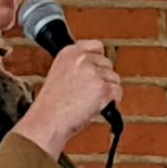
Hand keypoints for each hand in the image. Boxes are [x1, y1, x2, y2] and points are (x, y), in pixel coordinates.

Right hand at [13, 40, 122, 156]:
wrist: (48, 121)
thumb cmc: (51, 105)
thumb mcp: (59, 74)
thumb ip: (77, 66)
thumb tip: (96, 68)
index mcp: (69, 52)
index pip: (96, 46)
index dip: (99, 60)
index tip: (97, 69)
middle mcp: (82, 60)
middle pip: (108, 64)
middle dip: (103, 78)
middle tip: (89, 92)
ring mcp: (93, 73)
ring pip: (114, 78)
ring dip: (107, 90)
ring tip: (90, 101)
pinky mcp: (103, 89)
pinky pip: (118, 92)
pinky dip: (113, 101)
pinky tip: (98, 106)